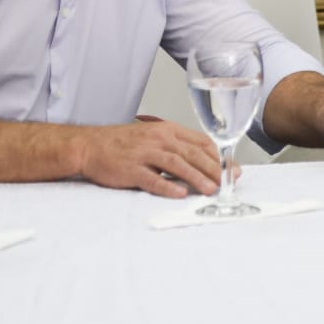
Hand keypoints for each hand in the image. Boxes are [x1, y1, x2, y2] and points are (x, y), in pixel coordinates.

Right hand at [77, 118, 225, 197]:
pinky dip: (167, 187)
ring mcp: (144, 153)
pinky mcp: (131, 169)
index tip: (232, 169)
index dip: (219, 157)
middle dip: (214, 169)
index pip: (201, 142)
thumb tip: (203, 162)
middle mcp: (158, 139)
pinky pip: (152, 179)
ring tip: (210, 189)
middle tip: (228, 182)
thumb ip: (177, 146)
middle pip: (192, 153)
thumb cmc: (123, 143)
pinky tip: (180, 194)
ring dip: (196, 178)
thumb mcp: (154, 136)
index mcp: (167, 130)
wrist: (90, 145)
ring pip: (176, 165)